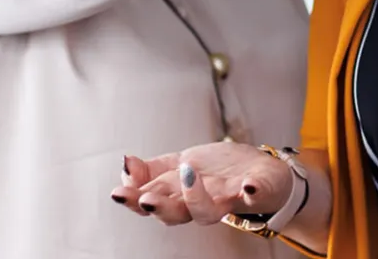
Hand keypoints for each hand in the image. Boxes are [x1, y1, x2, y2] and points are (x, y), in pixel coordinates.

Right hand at [109, 142, 293, 226]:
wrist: (260, 172)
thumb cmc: (217, 173)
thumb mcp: (178, 165)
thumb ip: (150, 169)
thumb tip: (125, 164)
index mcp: (178, 194)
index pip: (150, 201)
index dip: (132, 199)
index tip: (118, 191)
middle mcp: (200, 202)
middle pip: (175, 214)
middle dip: (159, 207)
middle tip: (145, 198)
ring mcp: (228, 199)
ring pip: (208, 212)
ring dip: (195, 197)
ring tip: (188, 172)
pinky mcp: (257, 192)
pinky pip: (255, 196)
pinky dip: (252, 192)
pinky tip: (249, 186)